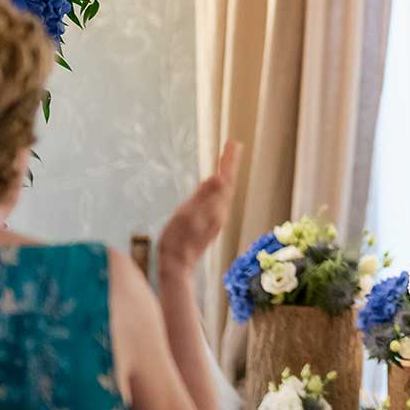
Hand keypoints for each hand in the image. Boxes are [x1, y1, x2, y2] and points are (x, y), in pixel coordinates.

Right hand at [158, 140, 242, 280]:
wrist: (176, 266)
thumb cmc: (177, 240)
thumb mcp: (187, 215)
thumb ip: (203, 196)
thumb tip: (218, 177)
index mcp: (216, 208)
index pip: (226, 179)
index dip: (229, 161)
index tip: (233, 144)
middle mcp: (220, 213)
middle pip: (228, 184)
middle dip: (229, 164)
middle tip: (233, 145)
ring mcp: (215, 220)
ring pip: (223, 192)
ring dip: (225, 175)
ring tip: (225, 160)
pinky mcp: (209, 225)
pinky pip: (217, 200)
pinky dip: (218, 187)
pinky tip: (213, 185)